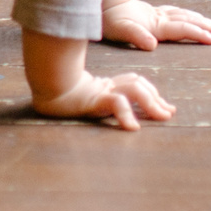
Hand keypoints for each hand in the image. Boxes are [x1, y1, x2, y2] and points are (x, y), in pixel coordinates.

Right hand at [32, 69, 174, 130]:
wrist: (41, 93)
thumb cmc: (57, 99)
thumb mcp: (84, 101)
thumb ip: (100, 103)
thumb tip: (118, 118)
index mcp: (105, 86)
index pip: (134, 83)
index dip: (152, 93)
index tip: (167, 107)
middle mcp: (105, 86)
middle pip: (137, 84)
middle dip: (156, 98)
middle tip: (169, 113)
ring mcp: (100, 91)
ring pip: (133, 90)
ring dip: (151, 103)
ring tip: (163, 116)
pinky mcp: (93, 98)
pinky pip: (115, 103)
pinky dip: (126, 114)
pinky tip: (133, 127)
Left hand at [101, 0, 210, 51]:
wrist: (101, 4)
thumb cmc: (110, 21)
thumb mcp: (120, 31)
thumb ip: (136, 36)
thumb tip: (152, 45)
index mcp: (156, 24)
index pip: (183, 29)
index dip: (199, 34)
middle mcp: (160, 17)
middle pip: (189, 20)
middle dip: (207, 26)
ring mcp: (157, 14)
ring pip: (185, 15)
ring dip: (202, 20)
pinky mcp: (152, 13)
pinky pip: (177, 13)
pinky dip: (189, 16)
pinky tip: (192, 17)